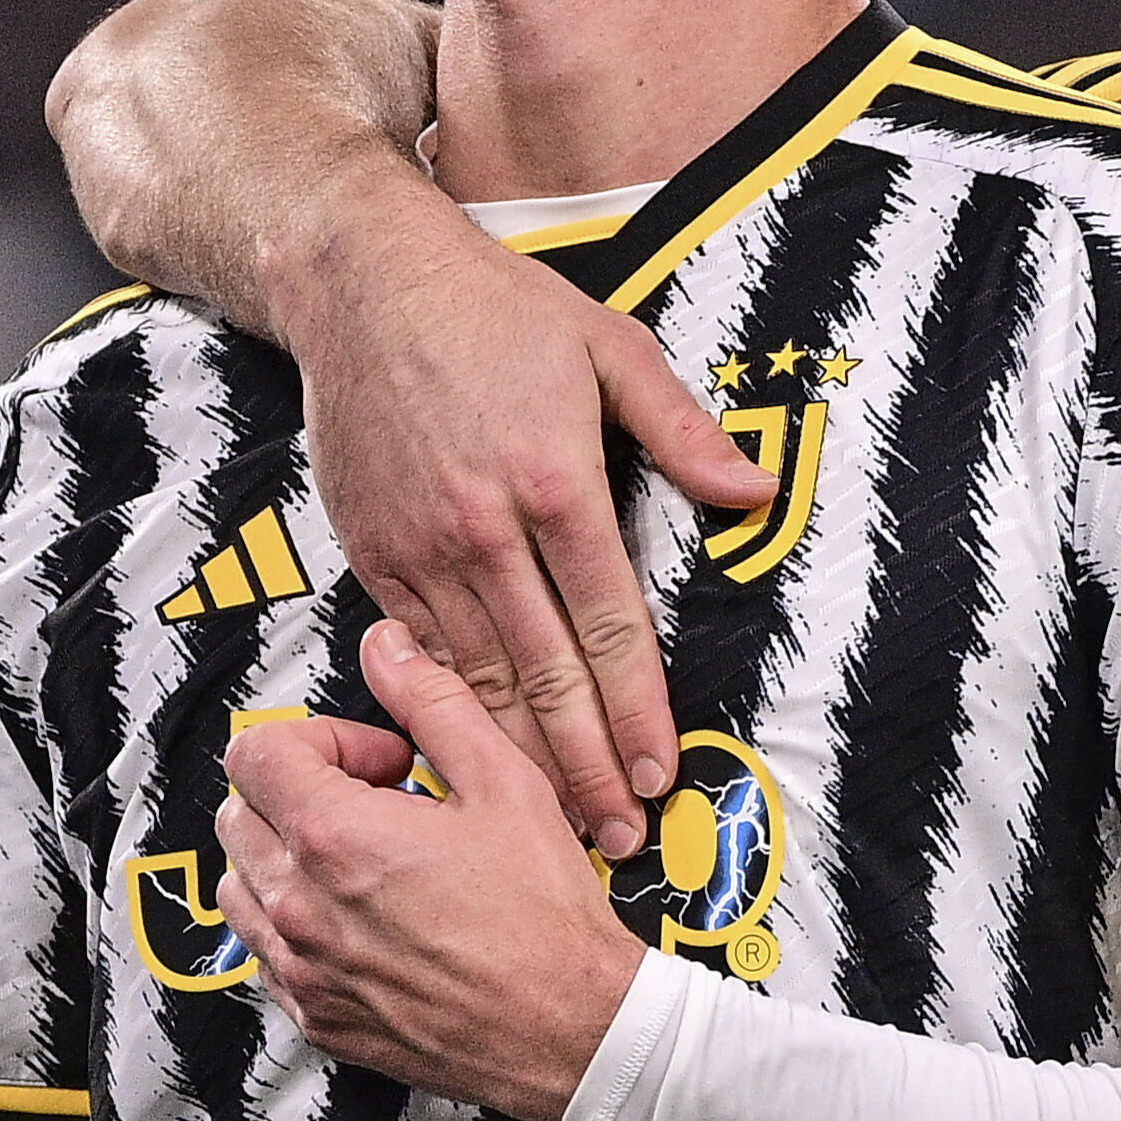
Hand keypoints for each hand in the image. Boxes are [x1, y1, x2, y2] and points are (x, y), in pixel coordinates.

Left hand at [218, 620, 650, 1119]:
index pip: (257, 751)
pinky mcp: (315, 1016)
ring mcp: (301, 968)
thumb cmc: (546, 918)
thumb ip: (433, 702)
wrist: (572, 1030)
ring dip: (287, 859)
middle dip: (299, 793)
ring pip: (240, 885)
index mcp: (336, 837)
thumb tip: (389, 648)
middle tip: (377, 805)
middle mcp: (300, 906)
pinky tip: (364, 919)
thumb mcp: (505, 782)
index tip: (379, 762)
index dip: (321, 740)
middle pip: (239, 813)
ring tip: (364, 862)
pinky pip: (265, 953)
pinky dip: (297, 925)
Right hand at [283, 192, 773, 863]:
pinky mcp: (372, 553)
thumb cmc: (498, 309)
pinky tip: (472, 760)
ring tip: (556, 823)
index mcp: (556, 483)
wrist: (361, 282)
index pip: (610, 626)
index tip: (660, 774)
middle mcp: (484, 528)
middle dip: (584, 767)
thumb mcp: (609, 348)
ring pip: (476, 681)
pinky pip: (417, 652)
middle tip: (616, 839)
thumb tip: (759, 493)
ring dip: (517, 760)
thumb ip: (684, 432)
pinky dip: (447, 713)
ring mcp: (420, 547)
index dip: (637, 710)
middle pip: (544, 676)